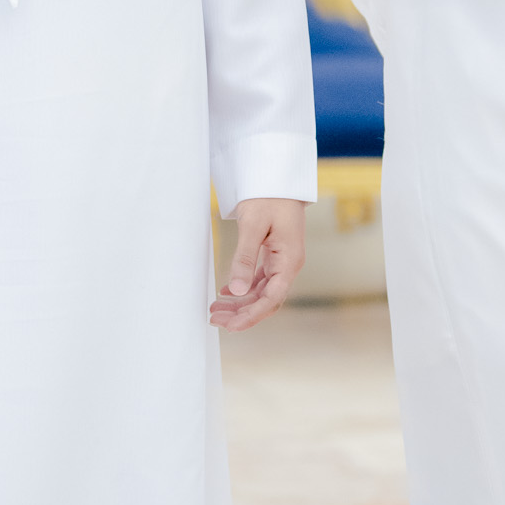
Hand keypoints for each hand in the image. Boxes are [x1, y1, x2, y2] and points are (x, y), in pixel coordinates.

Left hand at [209, 198, 305, 332]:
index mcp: (289, 260)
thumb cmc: (268, 197)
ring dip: (240, 303)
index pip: (272, 298)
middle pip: (267, 300)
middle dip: (242, 313)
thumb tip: (236, 290)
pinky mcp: (275, 256)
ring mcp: (283, 261)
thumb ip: (244, 259)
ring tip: (216, 310)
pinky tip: (225, 293)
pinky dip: (243, 289)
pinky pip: (260, 280)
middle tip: (215, 319)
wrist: (277, 177)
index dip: (252, 315)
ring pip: (262, 292)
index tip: (231, 326)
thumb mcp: (253, 226)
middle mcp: (289, 265)